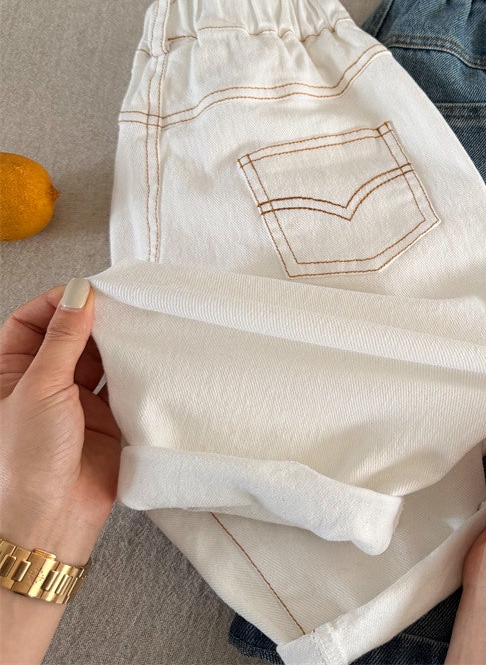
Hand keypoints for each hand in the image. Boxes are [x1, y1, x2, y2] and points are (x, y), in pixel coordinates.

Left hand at [0, 280, 120, 565]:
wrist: (51, 520)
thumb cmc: (25, 461)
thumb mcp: (41, 388)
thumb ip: (64, 339)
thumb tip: (78, 293)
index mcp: (10, 372)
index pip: (32, 321)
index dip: (58, 303)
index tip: (89, 291)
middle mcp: (42, 384)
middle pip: (69, 337)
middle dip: (93, 320)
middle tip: (123, 305)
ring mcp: (75, 402)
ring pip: (98, 359)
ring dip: (116, 345)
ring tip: (138, 329)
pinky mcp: (105, 419)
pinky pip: (122, 385)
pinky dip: (134, 372)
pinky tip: (146, 360)